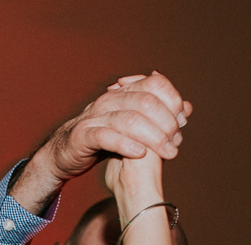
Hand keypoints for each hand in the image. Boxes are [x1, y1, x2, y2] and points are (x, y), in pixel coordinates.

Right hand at [10, 71, 189, 213]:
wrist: (64, 154)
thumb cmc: (102, 139)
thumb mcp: (133, 125)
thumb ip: (159, 116)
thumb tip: (186, 108)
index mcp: (123, 93)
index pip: (155, 85)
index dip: (173, 102)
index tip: (182, 124)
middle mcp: (109, 100)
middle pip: (146, 102)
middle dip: (167, 123)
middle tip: (176, 142)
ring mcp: (95, 116)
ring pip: (130, 120)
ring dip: (154, 137)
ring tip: (167, 152)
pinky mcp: (83, 136)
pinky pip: (107, 136)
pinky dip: (126, 144)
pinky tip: (140, 154)